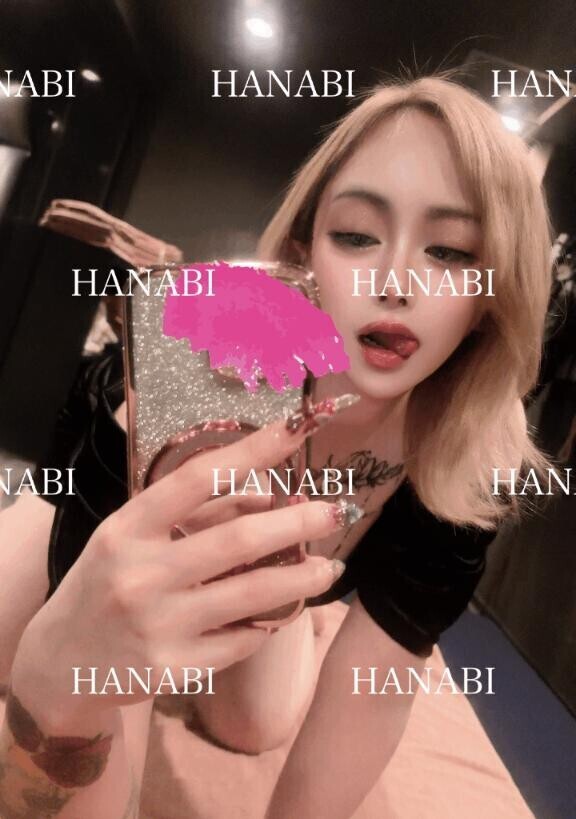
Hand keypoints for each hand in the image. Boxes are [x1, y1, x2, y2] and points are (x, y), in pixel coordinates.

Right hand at [11, 399, 357, 718]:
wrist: (62, 661)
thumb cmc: (106, 582)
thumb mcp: (133, 536)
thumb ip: (192, 515)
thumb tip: (267, 496)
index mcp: (128, 529)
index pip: (198, 479)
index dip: (253, 451)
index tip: (295, 430)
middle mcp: (141, 574)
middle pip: (240, 538)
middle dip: (299, 522)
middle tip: (335, 511)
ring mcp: (159, 625)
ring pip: (255, 593)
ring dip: (304, 577)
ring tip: (330, 568)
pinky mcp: (175, 670)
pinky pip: (243, 640)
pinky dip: (268, 622)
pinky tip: (282, 611)